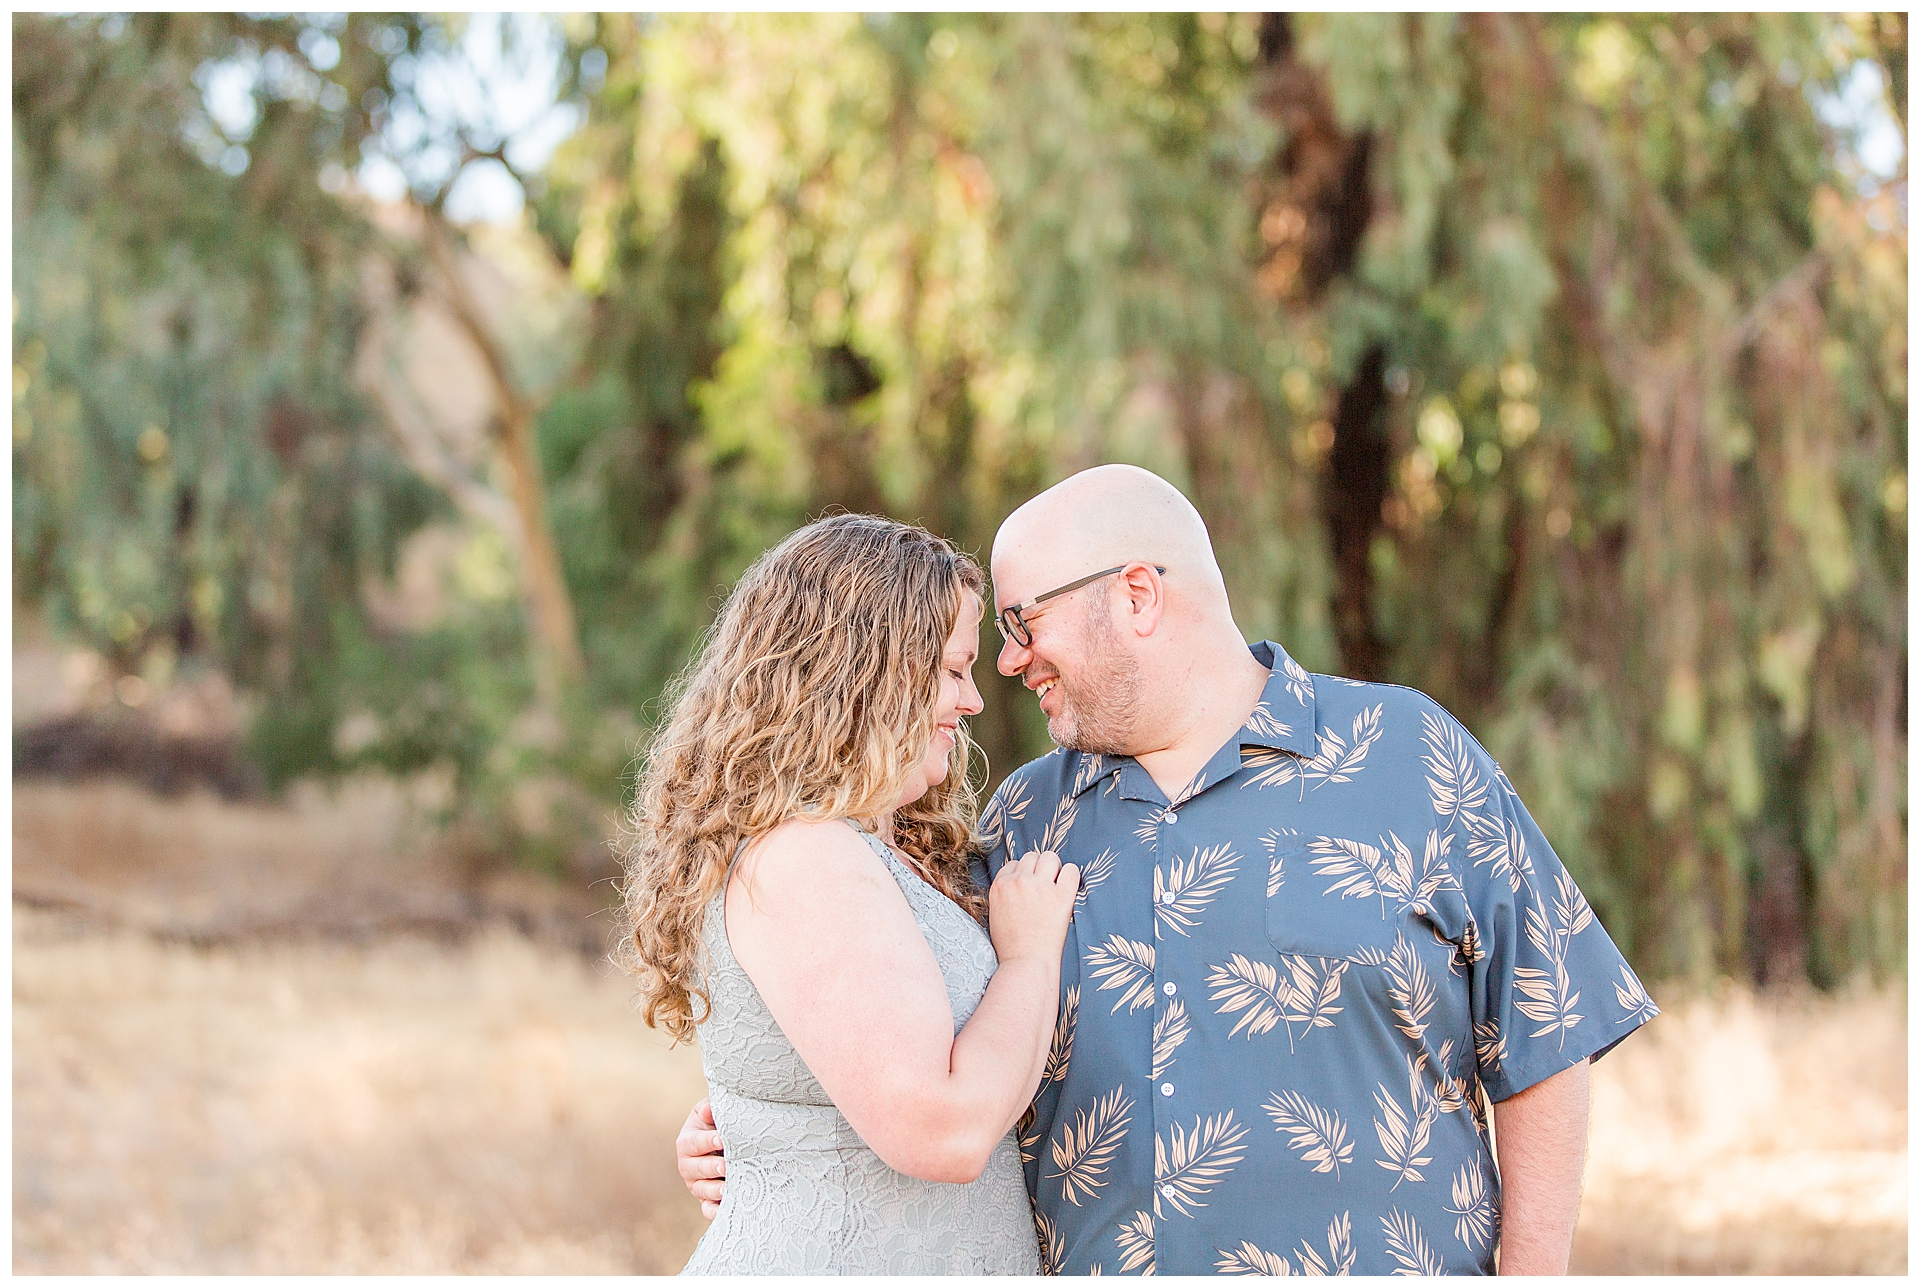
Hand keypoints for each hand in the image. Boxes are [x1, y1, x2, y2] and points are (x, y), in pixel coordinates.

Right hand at [675, 1096, 726, 1219]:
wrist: (725, 1144)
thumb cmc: (717, 1124)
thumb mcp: (711, 1113)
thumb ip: (709, 1109)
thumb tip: (708, 1110)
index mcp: (686, 1143)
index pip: (693, 1143)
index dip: (706, 1141)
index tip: (721, 1138)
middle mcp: (688, 1166)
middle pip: (695, 1169)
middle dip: (710, 1167)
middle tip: (725, 1165)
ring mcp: (696, 1185)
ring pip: (702, 1190)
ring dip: (714, 1190)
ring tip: (728, 1188)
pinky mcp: (706, 1200)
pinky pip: (707, 1209)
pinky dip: (714, 1212)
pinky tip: (725, 1210)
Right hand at [988, 849, 1079, 966]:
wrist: (1026, 964)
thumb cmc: (1011, 946)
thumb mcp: (996, 914)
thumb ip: (1005, 893)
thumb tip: (1017, 882)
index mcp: (1000, 885)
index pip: (1015, 863)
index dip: (1024, 873)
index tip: (1030, 884)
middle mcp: (1019, 881)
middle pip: (1032, 856)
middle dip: (1039, 867)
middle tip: (1045, 884)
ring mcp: (1041, 887)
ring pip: (1050, 858)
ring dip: (1054, 868)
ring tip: (1057, 884)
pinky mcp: (1061, 896)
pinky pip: (1071, 871)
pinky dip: (1071, 875)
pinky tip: (1069, 886)